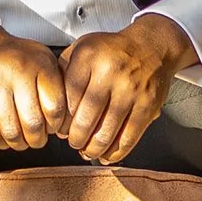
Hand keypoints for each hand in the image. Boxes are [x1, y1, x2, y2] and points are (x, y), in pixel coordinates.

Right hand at [0, 11, 69, 151]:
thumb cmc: (13, 57)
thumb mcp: (41, 60)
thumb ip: (57, 85)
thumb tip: (68, 120)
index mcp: (38, 64)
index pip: (55, 108)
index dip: (56, 125)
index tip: (53, 128)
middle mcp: (16, 72)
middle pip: (33, 123)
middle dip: (38, 140)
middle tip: (37, 140)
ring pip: (11, 131)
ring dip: (19, 143)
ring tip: (21, 141)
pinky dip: (0, 142)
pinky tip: (4, 138)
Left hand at [61, 12, 192, 165]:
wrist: (151, 46)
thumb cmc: (113, 50)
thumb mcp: (83, 47)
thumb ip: (63, 69)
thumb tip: (49, 102)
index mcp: (89, 57)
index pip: (68, 97)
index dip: (62, 119)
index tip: (60, 129)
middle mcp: (110, 72)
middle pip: (86, 116)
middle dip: (76, 137)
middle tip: (73, 142)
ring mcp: (131, 90)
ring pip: (107, 130)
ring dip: (94, 147)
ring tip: (88, 150)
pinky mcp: (148, 104)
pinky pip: (129, 136)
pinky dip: (117, 151)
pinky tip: (108, 154)